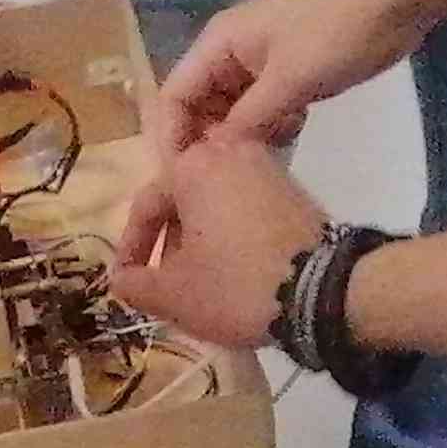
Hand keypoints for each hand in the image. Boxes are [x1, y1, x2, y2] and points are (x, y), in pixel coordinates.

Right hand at [103, 133, 331, 348]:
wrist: (325, 291)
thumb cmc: (236, 285)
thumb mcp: (174, 294)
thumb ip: (136, 285)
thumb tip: (120, 280)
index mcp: (192, 166)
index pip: (145, 207)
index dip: (131, 250)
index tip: (127, 283)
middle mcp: (229, 153)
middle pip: (182, 200)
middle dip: (170, 244)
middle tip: (164, 284)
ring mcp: (267, 168)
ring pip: (215, 204)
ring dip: (200, 240)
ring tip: (199, 281)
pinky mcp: (294, 191)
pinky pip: (245, 208)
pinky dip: (231, 235)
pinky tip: (234, 270)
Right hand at [157, 0, 435, 155]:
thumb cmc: (337, 31)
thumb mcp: (288, 81)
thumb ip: (246, 122)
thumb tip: (212, 161)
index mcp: (218, 43)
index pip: (174, 96)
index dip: (173, 139)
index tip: (185, 182)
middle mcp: (231, 51)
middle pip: (200, 105)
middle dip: (209, 142)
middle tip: (228, 180)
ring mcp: (261, 60)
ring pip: (234, 109)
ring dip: (242, 137)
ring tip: (258, 165)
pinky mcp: (289, 70)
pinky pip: (263, 105)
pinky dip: (270, 126)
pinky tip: (289, 139)